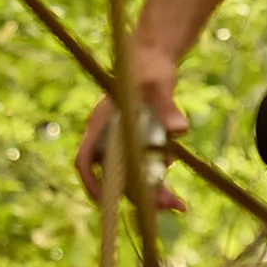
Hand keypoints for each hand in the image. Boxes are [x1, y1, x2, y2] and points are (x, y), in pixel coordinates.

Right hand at [75, 68, 189, 213]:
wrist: (155, 58)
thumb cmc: (149, 66)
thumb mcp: (159, 85)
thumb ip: (167, 107)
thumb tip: (180, 130)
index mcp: (101, 124)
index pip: (86, 161)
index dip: (93, 184)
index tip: (109, 203)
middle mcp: (107, 137)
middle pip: (115, 176)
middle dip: (138, 196)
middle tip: (169, 208)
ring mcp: (123, 141)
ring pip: (132, 176)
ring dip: (152, 193)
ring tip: (178, 205)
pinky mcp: (140, 143)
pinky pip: (145, 168)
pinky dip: (159, 179)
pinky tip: (177, 186)